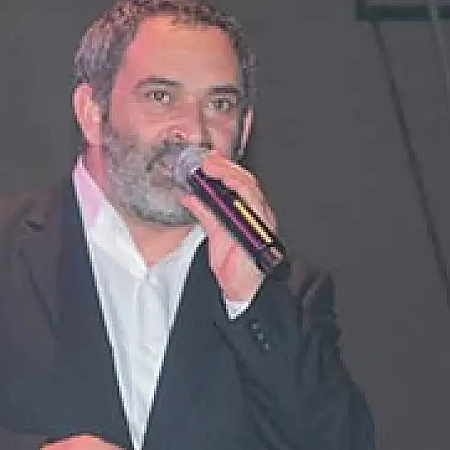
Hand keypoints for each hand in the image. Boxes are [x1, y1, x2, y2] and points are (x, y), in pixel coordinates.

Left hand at [178, 152, 275, 302]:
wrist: (243, 290)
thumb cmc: (236, 265)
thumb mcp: (214, 233)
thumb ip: (204, 212)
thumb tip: (190, 196)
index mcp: (247, 212)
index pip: (238, 182)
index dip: (223, 168)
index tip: (207, 159)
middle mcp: (256, 213)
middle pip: (245, 180)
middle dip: (224, 167)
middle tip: (206, 160)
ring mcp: (260, 220)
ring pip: (249, 187)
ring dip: (229, 174)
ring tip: (211, 167)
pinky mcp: (260, 228)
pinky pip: (252, 203)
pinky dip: (238, 189)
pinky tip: (224, 182)